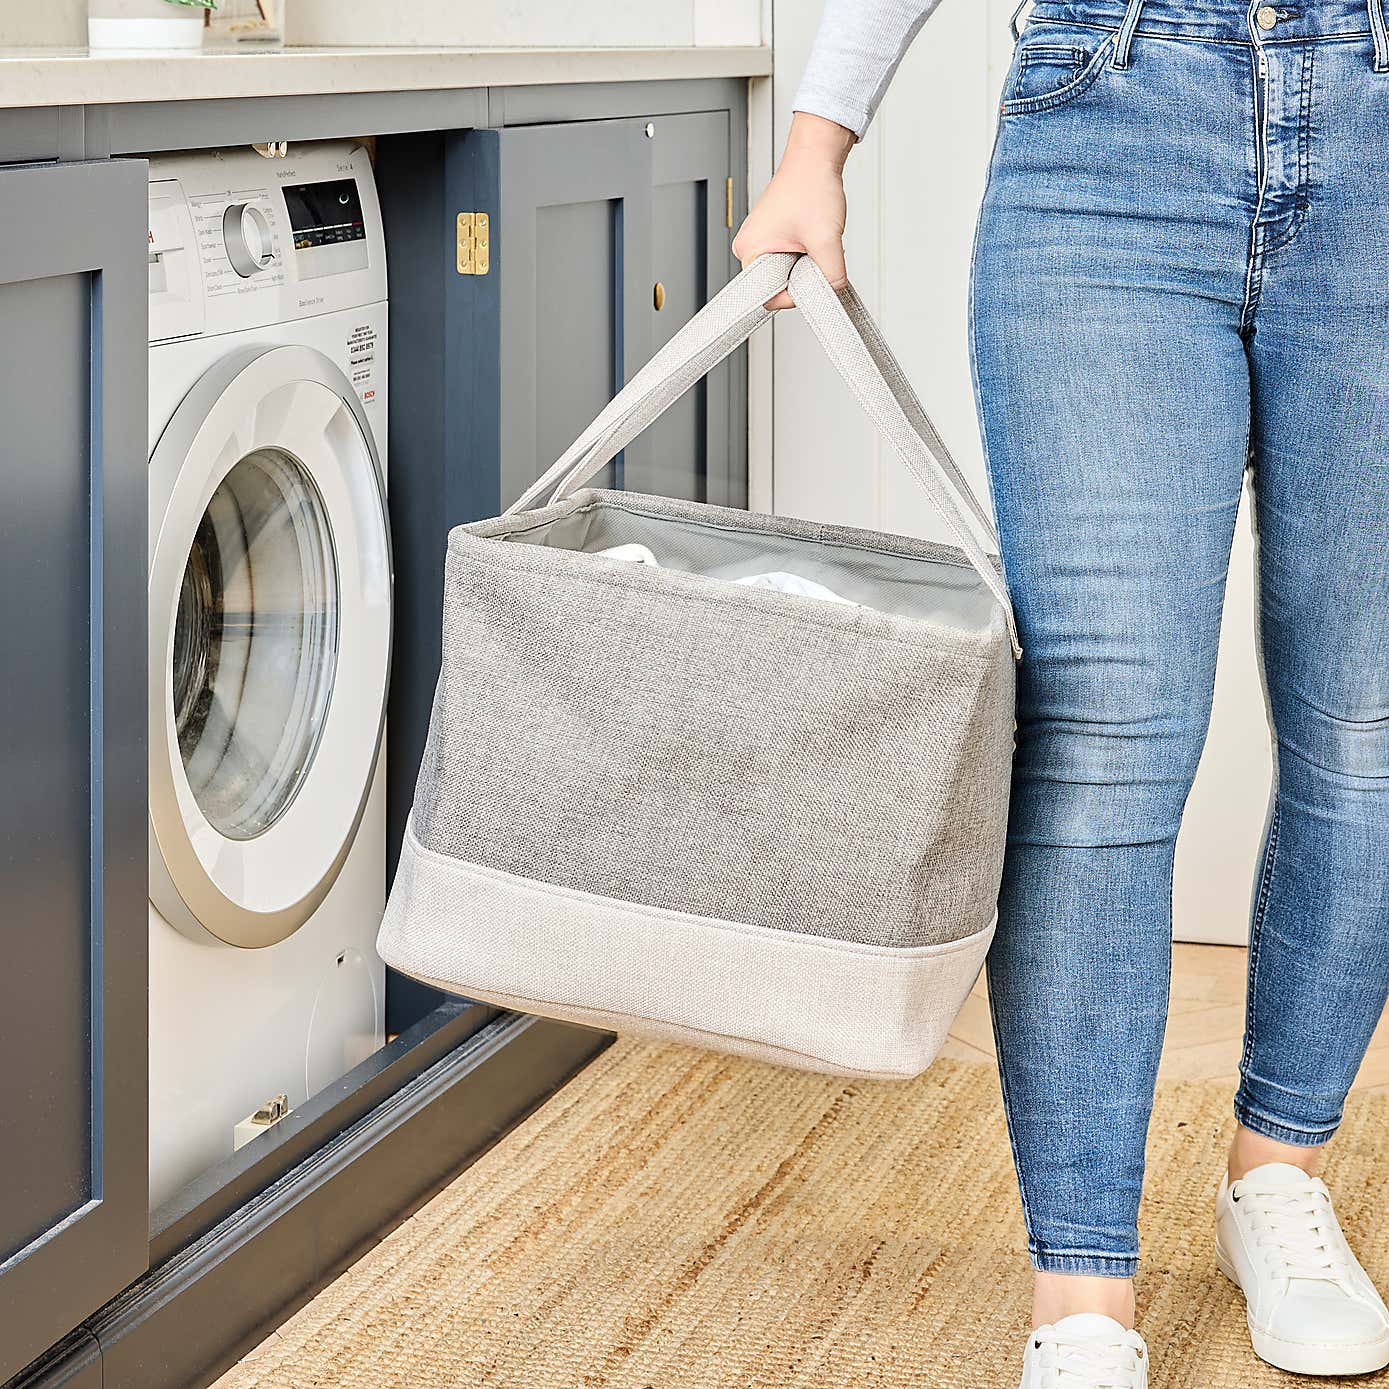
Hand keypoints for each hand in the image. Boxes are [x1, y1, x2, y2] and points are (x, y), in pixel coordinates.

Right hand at [732, 112, 853, 309]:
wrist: (816, 155)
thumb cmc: (810, 185)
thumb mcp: (826, 238)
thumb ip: (832, 275)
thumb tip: (834, 292)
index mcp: (749, 251)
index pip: (770, 297)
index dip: (796, 294)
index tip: (812, 277)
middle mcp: (750, 246)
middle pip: (780, 284)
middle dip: (804, 275)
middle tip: (816, 250)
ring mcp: (761, 239)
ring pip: (788, 271)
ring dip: (807, 262)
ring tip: (814, 237)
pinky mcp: (773, 234)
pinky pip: (791, 258)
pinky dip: (807, 252)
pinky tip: (813, 234)